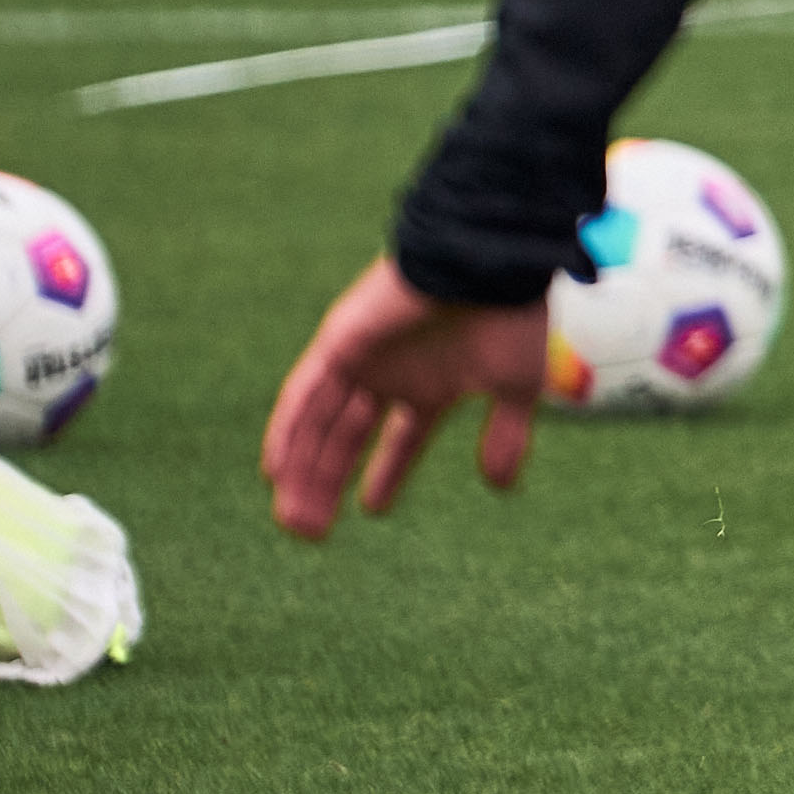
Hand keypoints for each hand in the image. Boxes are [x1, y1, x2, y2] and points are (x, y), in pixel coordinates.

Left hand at [261, 256, 552, 541]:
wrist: (485, 261)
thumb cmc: (510, 314)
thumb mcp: (517, 385)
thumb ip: (508, 435)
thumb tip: (499, 487)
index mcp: (431, 385)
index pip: (399, 439)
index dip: (385, 474)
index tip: (370, 510)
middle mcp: (390, 374)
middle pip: (346, 439)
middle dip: (329, 484)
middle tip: (312, 533)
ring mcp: (360, 359)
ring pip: (320, 425)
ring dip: (303, 470)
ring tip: (293, 519)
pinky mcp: (338, 342)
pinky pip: (302, 394)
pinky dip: (287, 430)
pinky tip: (275, 470)